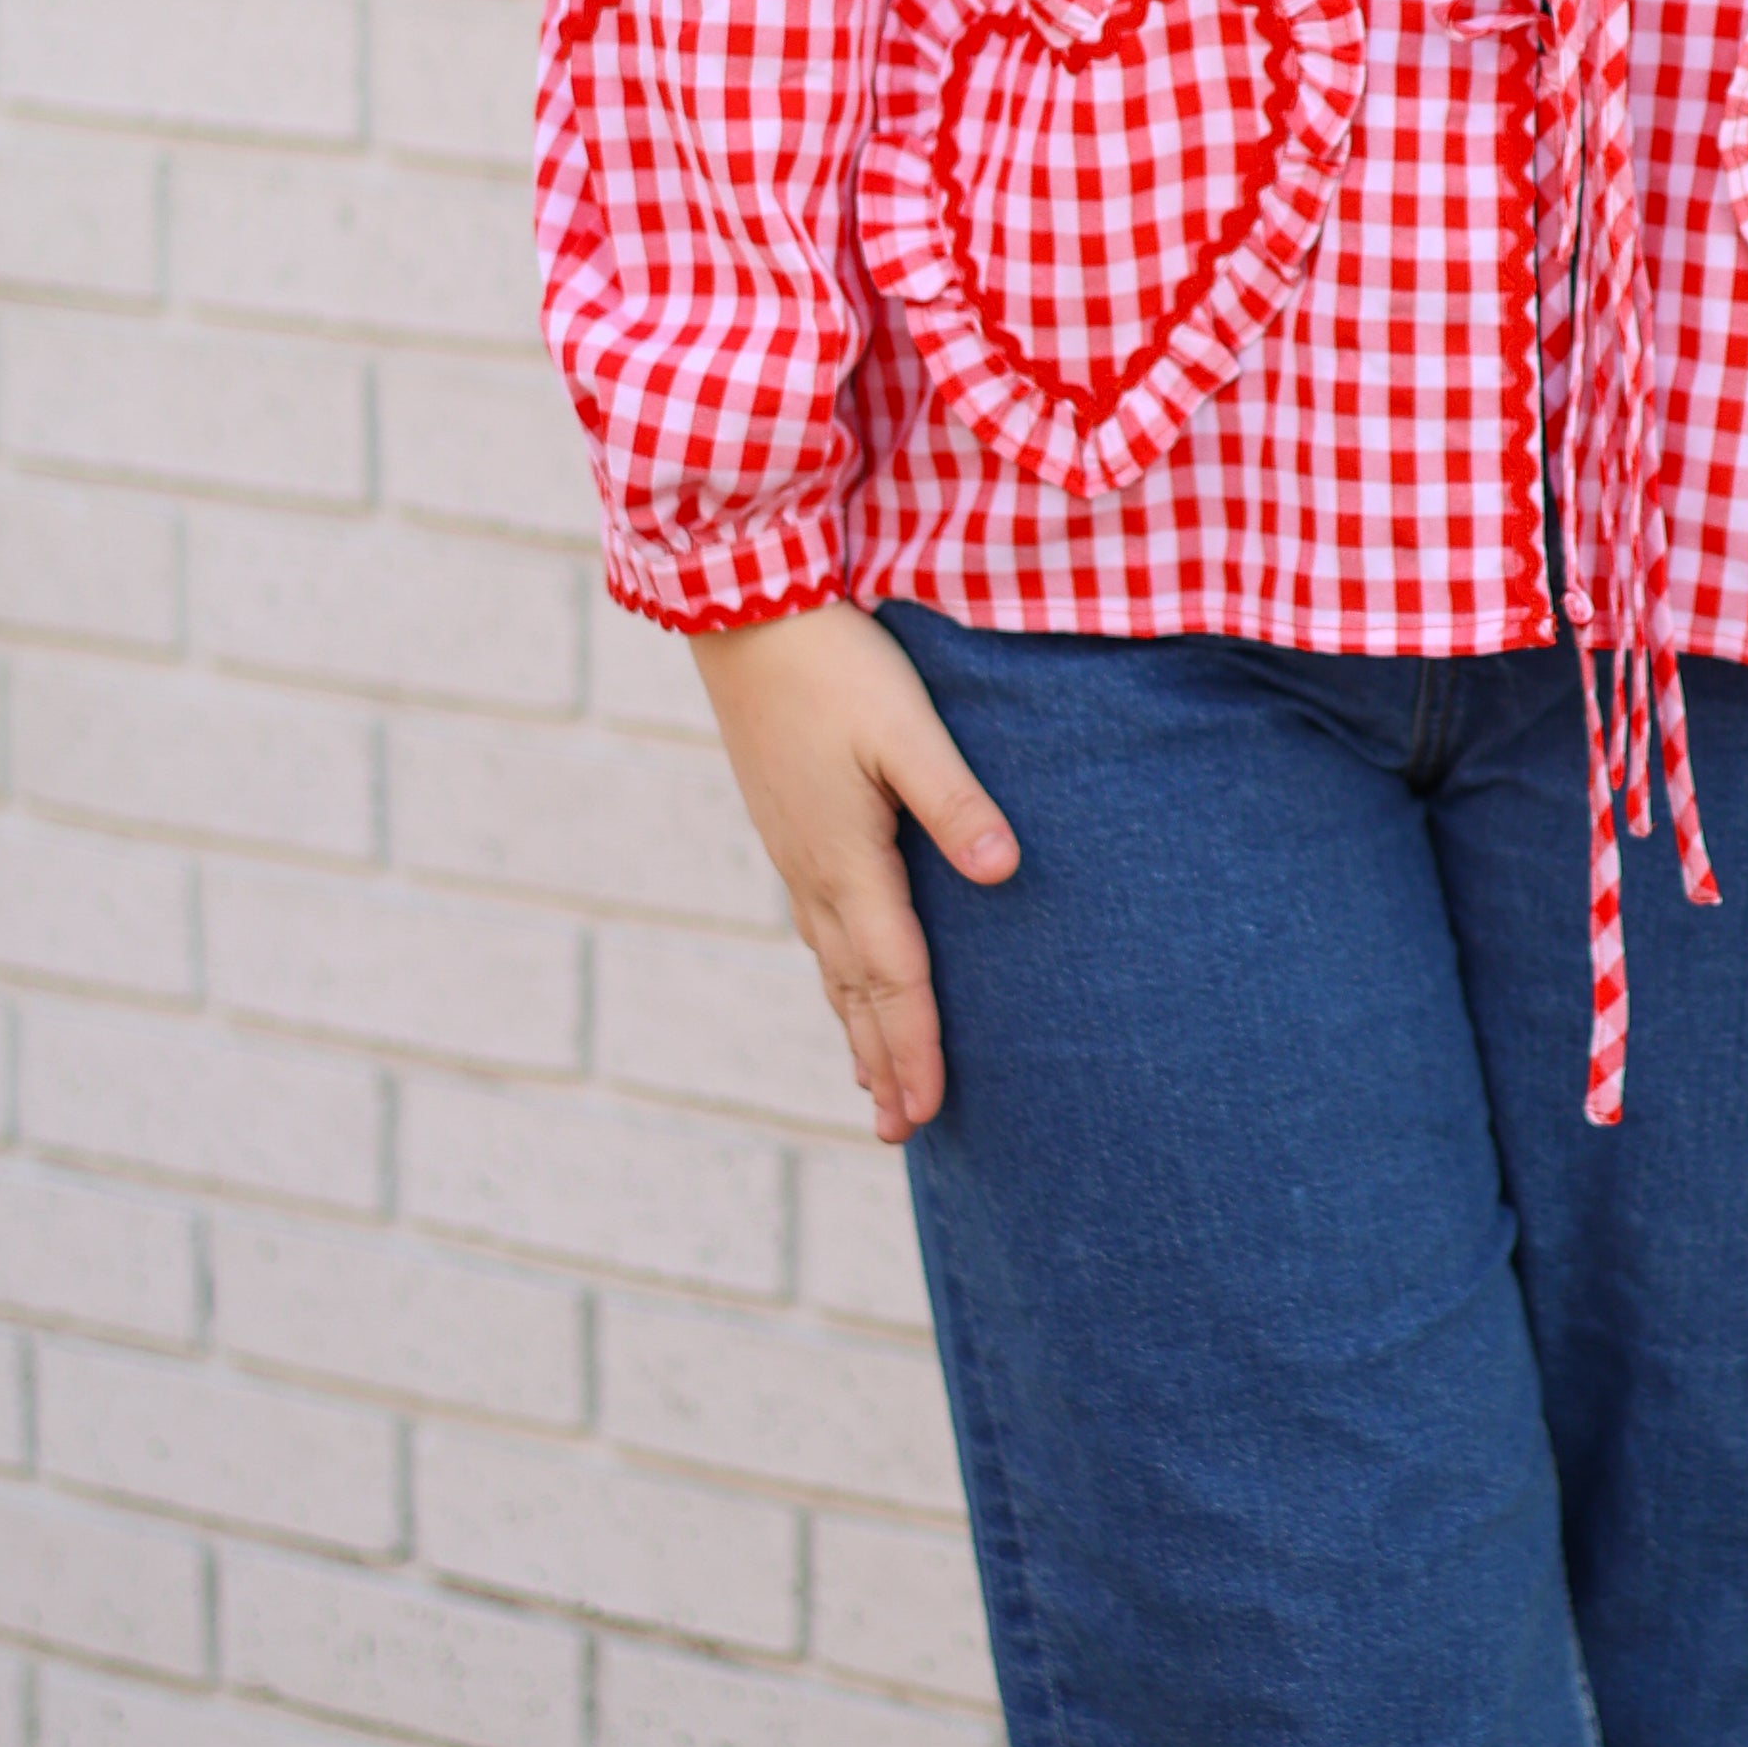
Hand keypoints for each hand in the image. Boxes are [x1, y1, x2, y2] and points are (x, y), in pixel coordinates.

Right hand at [688, 603, 1016, 1146]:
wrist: (743, 613)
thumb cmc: (835, 666)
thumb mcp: (908, 728)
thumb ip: (955, 802)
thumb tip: (1004, 874)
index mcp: (849, 860)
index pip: (894, 977)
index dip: (916, 1048)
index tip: (930, 1114)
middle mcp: (814, 872)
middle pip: (857, 990)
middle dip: (881, 1063)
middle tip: (901, 1133)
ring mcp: (793, 852)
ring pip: (831, 965)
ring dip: (855, 1027)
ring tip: (871, 1085)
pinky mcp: (786, 828)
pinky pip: (815, 929)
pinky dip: (835, 975)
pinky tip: (841, 977)